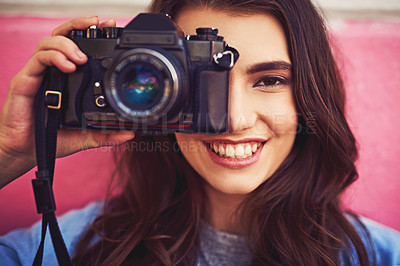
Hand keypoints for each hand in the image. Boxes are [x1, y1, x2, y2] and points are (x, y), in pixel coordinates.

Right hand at [0, 17, 134, 187]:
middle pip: (63, 36)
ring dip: (68, 44)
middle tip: (98, 24)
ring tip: (82, 57)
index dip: (92, 35)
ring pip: (49, 42)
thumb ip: (105, 133)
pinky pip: (39, 59)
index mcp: (67, 79)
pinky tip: (68, 67)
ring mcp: (39, 74)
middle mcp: (53, 72)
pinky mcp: (26, 80)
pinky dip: (54, 57)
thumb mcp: (85, 136)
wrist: (26, 151)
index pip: (78, 48)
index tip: (110, 28)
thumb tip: (129, 132)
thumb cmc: (52, 138)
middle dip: (80, 25)